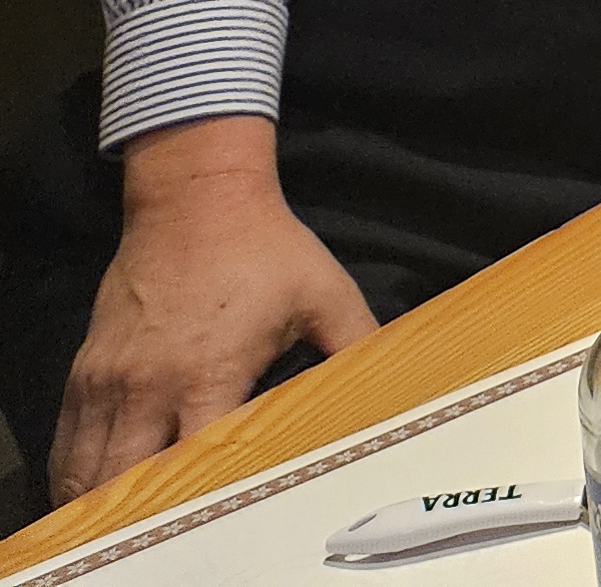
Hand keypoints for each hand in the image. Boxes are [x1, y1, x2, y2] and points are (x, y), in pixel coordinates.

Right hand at [55, 117, 376, 503]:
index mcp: (210, 375)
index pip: (194, 465)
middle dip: (142, 520)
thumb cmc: (267, 249)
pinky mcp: (86, 371)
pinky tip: (94, 498)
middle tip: (167, 541)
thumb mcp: (325, 295)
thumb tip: (392, 386)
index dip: (203, 502)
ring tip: (127, 534)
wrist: (195, 198)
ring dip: (102, 507)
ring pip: (85, 472)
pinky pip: (68, 443)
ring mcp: (110, 381)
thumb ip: (356, 345)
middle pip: (126, 484)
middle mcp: (149, 386)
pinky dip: (76, 476)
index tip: (218, 526)